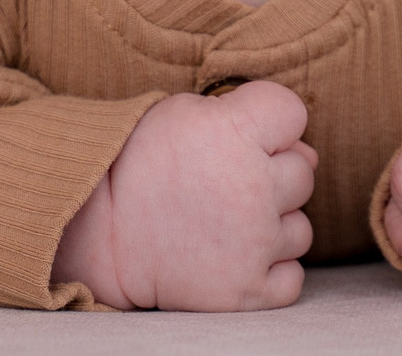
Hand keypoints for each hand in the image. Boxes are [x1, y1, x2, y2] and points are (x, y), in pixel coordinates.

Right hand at [51, 80, 315, 310]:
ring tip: (226, 222)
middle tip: (226, 183)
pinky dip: (270, 270)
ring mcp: (254, 243)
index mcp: (234, 132)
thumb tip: (302, 149)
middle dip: (271, 175)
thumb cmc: (138, 165)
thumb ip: (242, 115)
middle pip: (302, 172)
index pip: (292, 112)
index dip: (273, 122)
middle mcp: (253, 187)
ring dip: (272, 226)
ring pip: (300, 228)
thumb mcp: (181, 113)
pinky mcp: (248, 289)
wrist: (99, 235)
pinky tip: (236, 256)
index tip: (246, 134)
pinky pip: (292, 277)